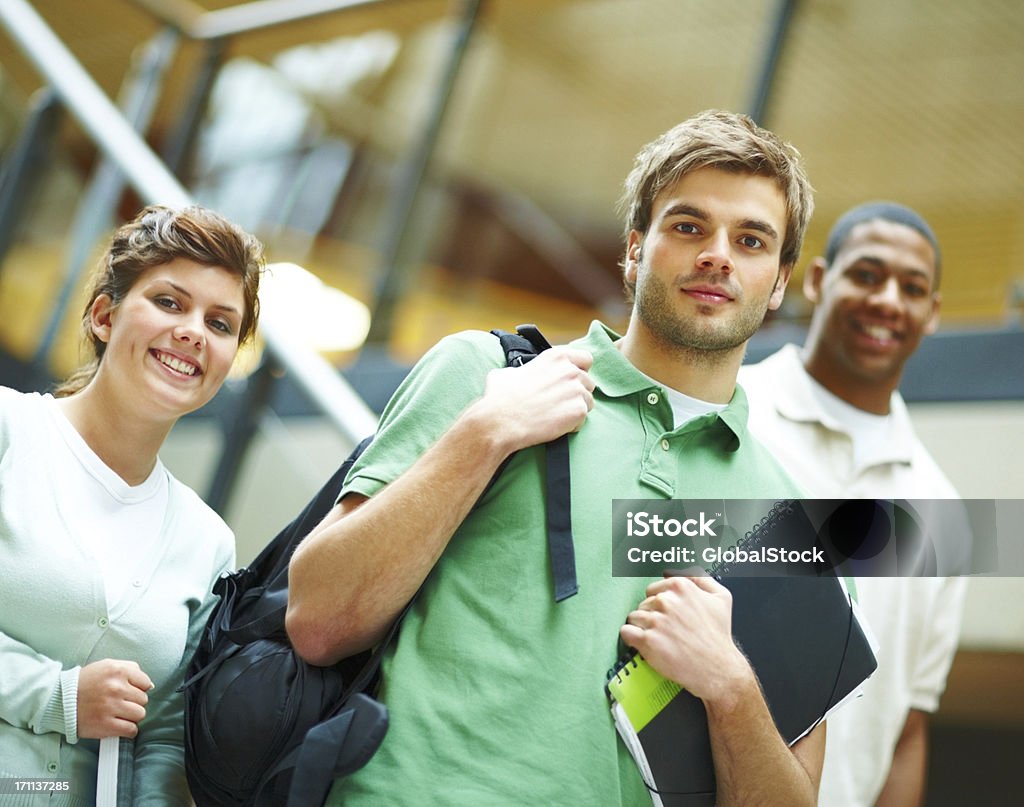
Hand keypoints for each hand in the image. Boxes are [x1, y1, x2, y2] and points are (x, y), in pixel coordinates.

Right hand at [77, 659, 153, 738]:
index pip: (146, 683)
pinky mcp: (105, 725)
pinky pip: (130, 730)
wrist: (60, 700)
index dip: (139, 689)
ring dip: (132, 716)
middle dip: (134, 702)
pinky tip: (121, 725)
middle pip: (143, 700)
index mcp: (118, 671)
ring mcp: (110, 707)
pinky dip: (129, 730)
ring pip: (139, 714)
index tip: (130, 692)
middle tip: (121, 703)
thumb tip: (150, 685)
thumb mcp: (107, 666)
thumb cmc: (86, 683)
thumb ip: (131, 669)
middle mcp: (116, 688)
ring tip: (120, 714)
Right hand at [475, 347, 594, 449]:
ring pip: (588, 402)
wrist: (501, 421)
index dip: (579, 370)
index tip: (570, 380)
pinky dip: (571, 425)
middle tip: (559, 403)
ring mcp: (577, 391)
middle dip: (577, 393)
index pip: (585, 359)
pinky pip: (582, 420)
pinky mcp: (578, 411)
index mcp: (556, 357)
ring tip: (555, 416)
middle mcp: (570, 370)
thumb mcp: (508, 372)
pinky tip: (554, 425)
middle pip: (588, 383)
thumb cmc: (501, 397)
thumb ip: (522, 369)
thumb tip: (518, 374)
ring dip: (575, 409)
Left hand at [620, 575, 752, 702]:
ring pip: (634, 617)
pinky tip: (643, 643)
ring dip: (642, 628)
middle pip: (643, 604)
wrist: (717, 668)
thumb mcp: (721, 598)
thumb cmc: (718, 635)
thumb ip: (701, 578)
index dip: (659, 605)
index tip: (668, 616)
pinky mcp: (647, 640)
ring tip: (660, 639)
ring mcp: (656, 621)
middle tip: (667, 631)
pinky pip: (626, 632)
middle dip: (652, 616)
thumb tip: (677, 574)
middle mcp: (666, 601)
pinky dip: (631, 638)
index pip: (653, 590)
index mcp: (680, 587)